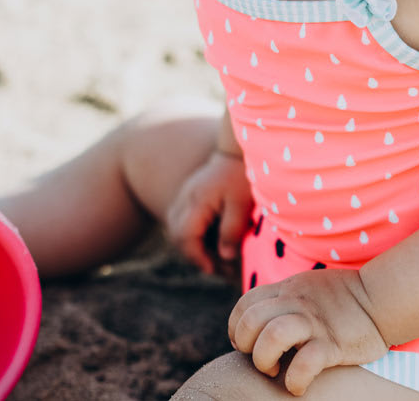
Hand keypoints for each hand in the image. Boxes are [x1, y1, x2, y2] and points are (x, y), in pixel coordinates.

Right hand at [165, 150, 252, 274]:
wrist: (237, 150)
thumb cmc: (242, 175)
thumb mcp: (242, 204)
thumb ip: (232, 229)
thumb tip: (225, 256)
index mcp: (196, 201)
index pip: (185, 237)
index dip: (197, 257)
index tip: (213, 268)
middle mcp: (184, 198)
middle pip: (176, 235)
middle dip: (193, 254)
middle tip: (215, 267)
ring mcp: (184, 195)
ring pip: (175, 227)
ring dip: (190, 244)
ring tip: (212, 256)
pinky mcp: (188, 193)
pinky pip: (180, 218)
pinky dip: (190, 233)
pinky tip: (208, 239)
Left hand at [228, 269, 388, 395]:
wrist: (384, 298)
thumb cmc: (345, 298)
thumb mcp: (308, 287)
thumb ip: (285, 298)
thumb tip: (262, 320)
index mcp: (289, 290)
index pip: (245, 304)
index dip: (237, 328)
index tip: (247, 344)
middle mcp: (297, 304)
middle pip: (251, 319)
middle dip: (246, 345)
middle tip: (262, 358)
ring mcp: (315, 324)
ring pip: (273, 336)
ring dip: (265, 359)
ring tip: (276, 369)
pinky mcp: (333, 344)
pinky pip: (305, 364)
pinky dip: (295, 380)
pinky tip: (298, 385)